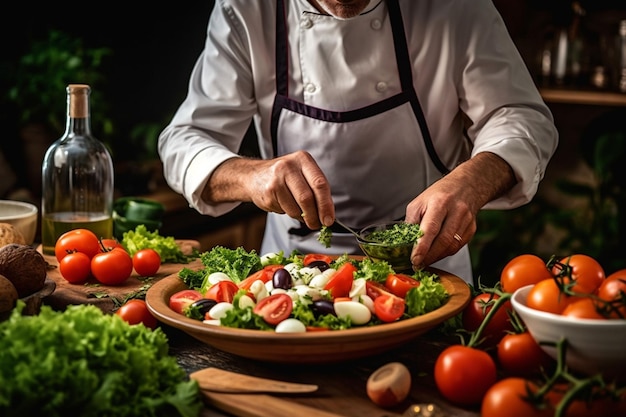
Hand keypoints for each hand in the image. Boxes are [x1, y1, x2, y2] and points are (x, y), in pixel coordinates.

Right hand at [205, 151, 334, 228]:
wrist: (253, 175)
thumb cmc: (284, 177)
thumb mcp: (302, 174)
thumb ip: (315, 190)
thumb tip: (327, 215)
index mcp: (303, 159)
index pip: (320, 184)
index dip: (326, 205)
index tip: (329, 219)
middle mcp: (289, 166)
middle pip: (307, 198)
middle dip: (314, 216)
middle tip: (316, 224)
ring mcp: (276, 178)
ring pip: (296, 208)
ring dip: (300, 217)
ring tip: (298, 212)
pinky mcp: (268, 191)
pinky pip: (284, 210)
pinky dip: (288, 213)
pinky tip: (284, 205)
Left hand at [406, 152, 515, 268]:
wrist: (465, 186)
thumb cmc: (440, 194)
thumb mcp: (419, 202)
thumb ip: (412, 222)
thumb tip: (404, 242)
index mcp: (439, 202)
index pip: (431, 228)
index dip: (422, 246)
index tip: (414, 259)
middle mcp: (456, 211)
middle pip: (443, 240)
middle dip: (429, 256)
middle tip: (417, 264)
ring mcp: (466, 220)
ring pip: (452, 246)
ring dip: (436, 257)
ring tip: (424, 260)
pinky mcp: (472, 229)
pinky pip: (458, 246)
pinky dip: (445, 253)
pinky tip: (436, 253)